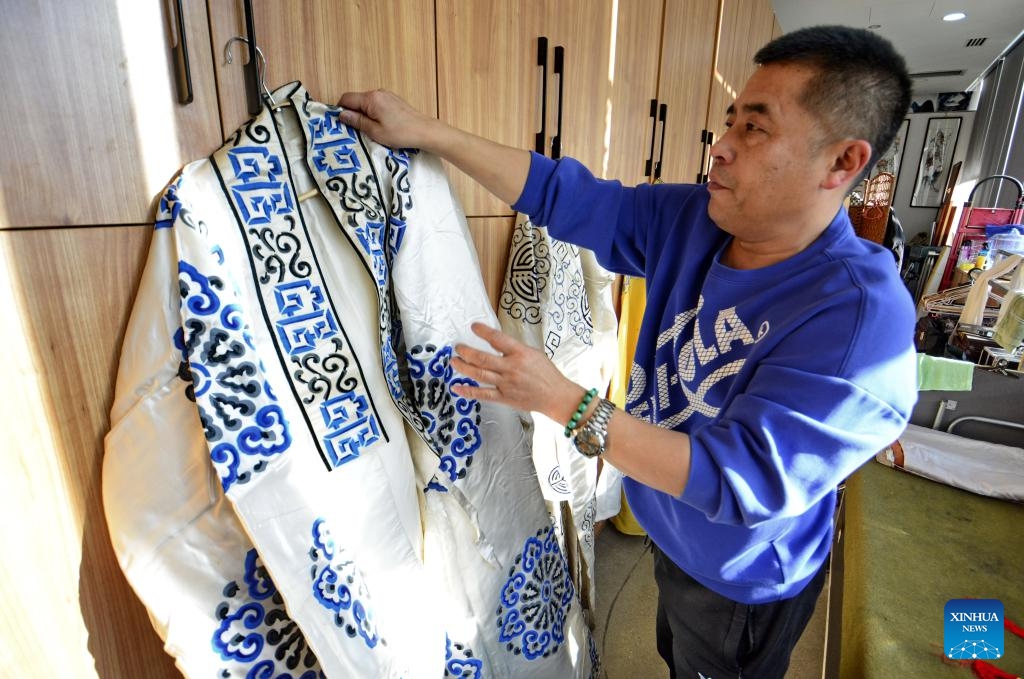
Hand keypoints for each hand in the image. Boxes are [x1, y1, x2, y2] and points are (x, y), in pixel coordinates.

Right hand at [337, 89, 439, 149]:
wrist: (425, 131)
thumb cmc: (400, 133)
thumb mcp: (375, 131)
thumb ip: (357, 121)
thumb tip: (341, 114)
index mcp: (371, 98)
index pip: (346, 98)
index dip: (340, 110)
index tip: (340, 123)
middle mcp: (378, 92)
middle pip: (356, 99)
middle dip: (352, 113)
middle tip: (354, 130)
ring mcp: (387, 95)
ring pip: (366, 102)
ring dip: (363, 114)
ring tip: (368, 130)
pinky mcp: (394, 100)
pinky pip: (376, 104)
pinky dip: (373, 113)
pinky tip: (379, 125)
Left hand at [451, 323, 581, 422]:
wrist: (556, 396)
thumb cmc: (546, 374)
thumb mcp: (533, 354)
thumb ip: (514, 349)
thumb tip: (495, 342)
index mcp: (520, 353)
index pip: (498, 339)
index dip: (483, 331)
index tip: (474, 326)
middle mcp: (511, 368)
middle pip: (482, 358)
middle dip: (466, 352)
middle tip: (458, 347)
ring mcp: (506, 384)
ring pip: (479, 374)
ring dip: (463, 367)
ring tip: (454, 361)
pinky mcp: (504, 398)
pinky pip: (482, 394)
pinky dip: (468, 391)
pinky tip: (457, 387)